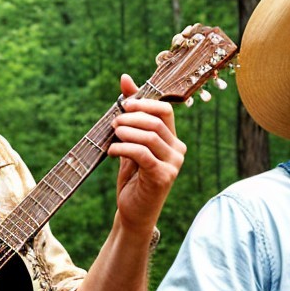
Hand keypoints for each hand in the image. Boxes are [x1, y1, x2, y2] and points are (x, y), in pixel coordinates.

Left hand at [110, 74, 184, 232]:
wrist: (134, 213)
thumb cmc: (132, 178)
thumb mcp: (129, 142)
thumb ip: (130, 113)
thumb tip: (125, 77)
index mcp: (172, 140)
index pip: (164, 110)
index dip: (143, 102)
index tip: (122, 105)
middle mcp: (178, 150)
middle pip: (155, 121)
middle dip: (130, 117)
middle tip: (113, 123)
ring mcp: (173, 164)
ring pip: (150, 136)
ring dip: (126, 132)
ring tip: (112, 135)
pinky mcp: (163, 177)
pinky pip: (143, 154)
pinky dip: (124, 148)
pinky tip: (112, 152)